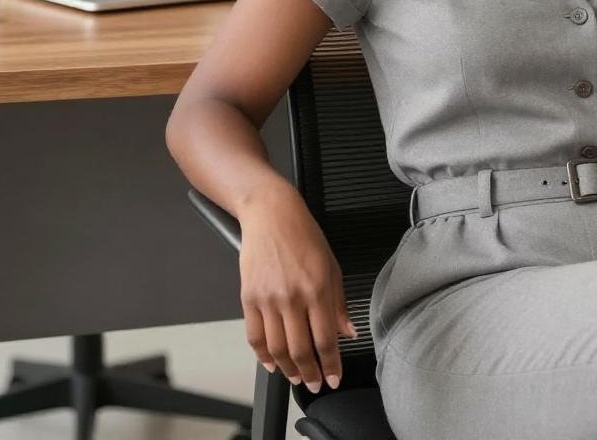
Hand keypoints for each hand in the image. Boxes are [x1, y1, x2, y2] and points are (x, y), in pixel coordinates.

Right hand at [238, 184, 356, 392]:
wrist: (271, 213)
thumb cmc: (304, 234)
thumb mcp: (332, 264)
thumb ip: (339, 302)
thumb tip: (348, 332)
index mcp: (317, 288)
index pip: (326, 339)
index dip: (331, 365)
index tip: (334, 378)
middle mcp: (292, 297)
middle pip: (300, 350)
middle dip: (309, 374)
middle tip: (315, 384)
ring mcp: (268, 298)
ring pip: (276, 349)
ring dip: (287, 370)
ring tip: (296, 377)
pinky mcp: (248, 297)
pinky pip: (254, 336)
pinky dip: (262, 356)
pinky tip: (272, 363)